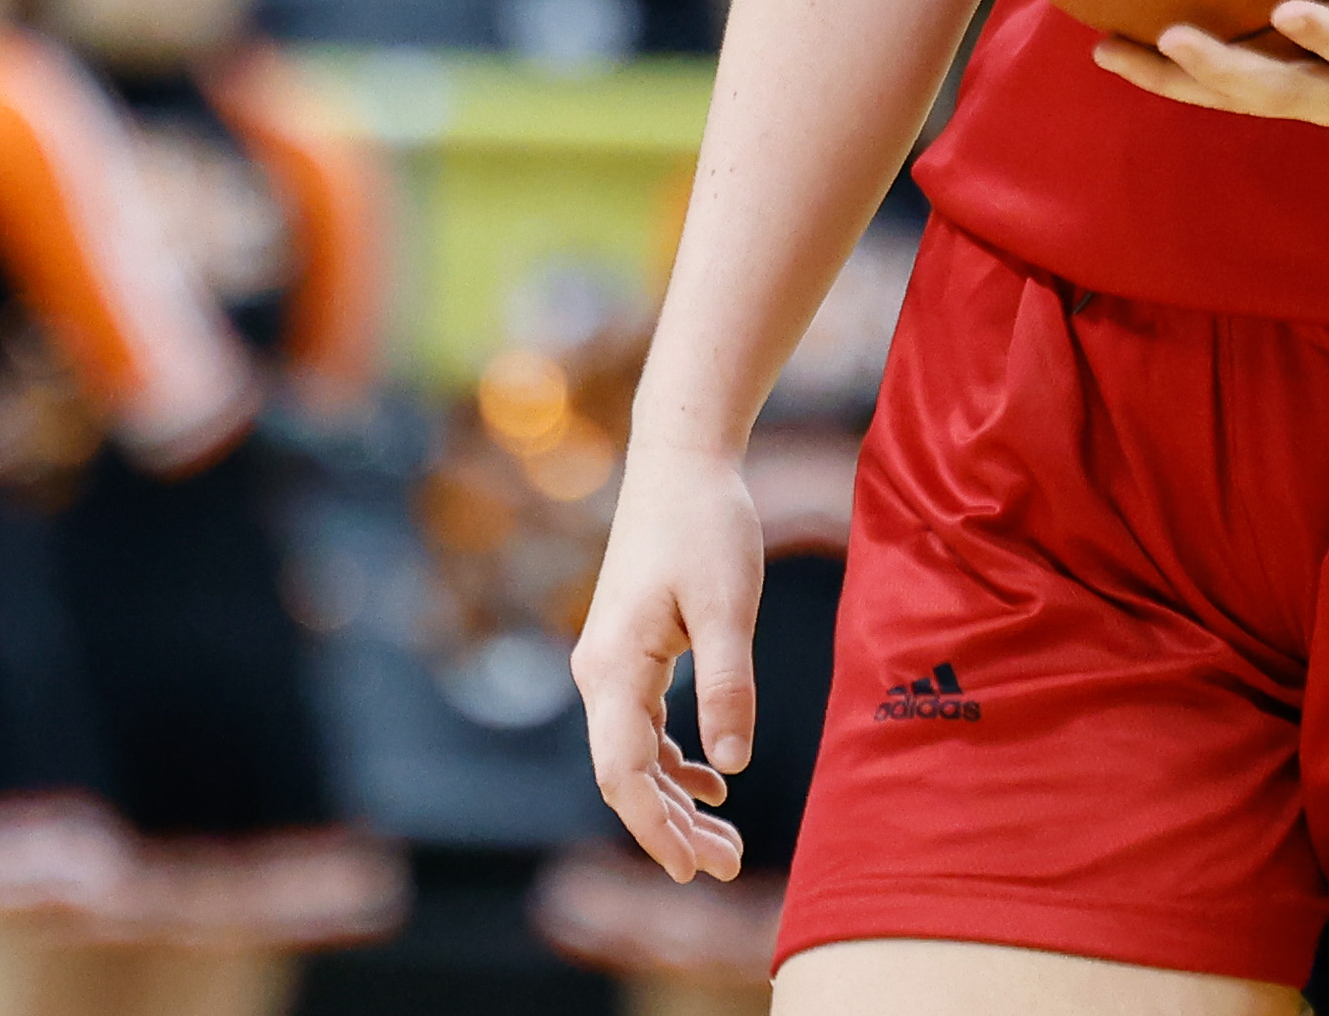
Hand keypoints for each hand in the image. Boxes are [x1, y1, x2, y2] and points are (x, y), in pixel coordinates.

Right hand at [571, 435, 766, 883]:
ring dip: (675, 801)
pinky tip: (711, 781)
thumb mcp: (729, 604)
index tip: (692, 869)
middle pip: (626, 775)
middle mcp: (598, 674)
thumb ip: (728, 684)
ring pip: (635, 756)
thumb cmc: (706, 524)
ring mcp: (610, 664)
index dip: (654, 827)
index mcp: (613, 667)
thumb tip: (730, 767)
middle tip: (726, 866)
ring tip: (725, 841)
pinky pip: (643, 727)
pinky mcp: (630, 652)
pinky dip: (675, 761)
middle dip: (672, 828)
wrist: (681, 460)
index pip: (622, 773)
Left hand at [1088, 0, 1328, 127]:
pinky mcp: (1301, 84)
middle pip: (1282, 93)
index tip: (1291, 7)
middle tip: (1173, 35)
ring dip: (1175, 79)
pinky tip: (1119, 39)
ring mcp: (1322, 95)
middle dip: (1226, 71)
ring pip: (1239, 97)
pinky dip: (1175, 69)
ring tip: (1108, 50)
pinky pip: (1229, 84)